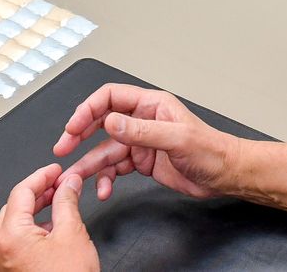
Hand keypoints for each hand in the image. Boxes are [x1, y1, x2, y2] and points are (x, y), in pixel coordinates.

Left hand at [0, 164, 98, 271]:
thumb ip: (67, 202)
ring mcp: (4, 265)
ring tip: (60, 203)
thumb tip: (68, 184)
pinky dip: (33, 229)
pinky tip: (53, 227)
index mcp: (10, 236)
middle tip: (59, 183)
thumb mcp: (72, 233)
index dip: (41, 176)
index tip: (56, 170)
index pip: (21, 192)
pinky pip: (18, 243)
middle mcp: (0, 251)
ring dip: (36, 210)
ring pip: (15, 225)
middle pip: (14, 207)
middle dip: (37, 192)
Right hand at [56, 83, 237, 201]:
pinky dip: (105, 178)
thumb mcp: (177, 138)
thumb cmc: (210, 150)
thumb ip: (142, 131)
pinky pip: (115, 167)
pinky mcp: (141, 161)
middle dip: (79, 134)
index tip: (74, 126)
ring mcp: (141, 141)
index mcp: (151, 104)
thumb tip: (111, 122)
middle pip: (101, 121)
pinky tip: (102, 189)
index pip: (111, 97)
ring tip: (75, 177)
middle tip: (62, 146)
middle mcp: (143, 120)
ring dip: (89, 163)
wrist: (224, 175)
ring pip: (105, 149)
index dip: (89, 109)